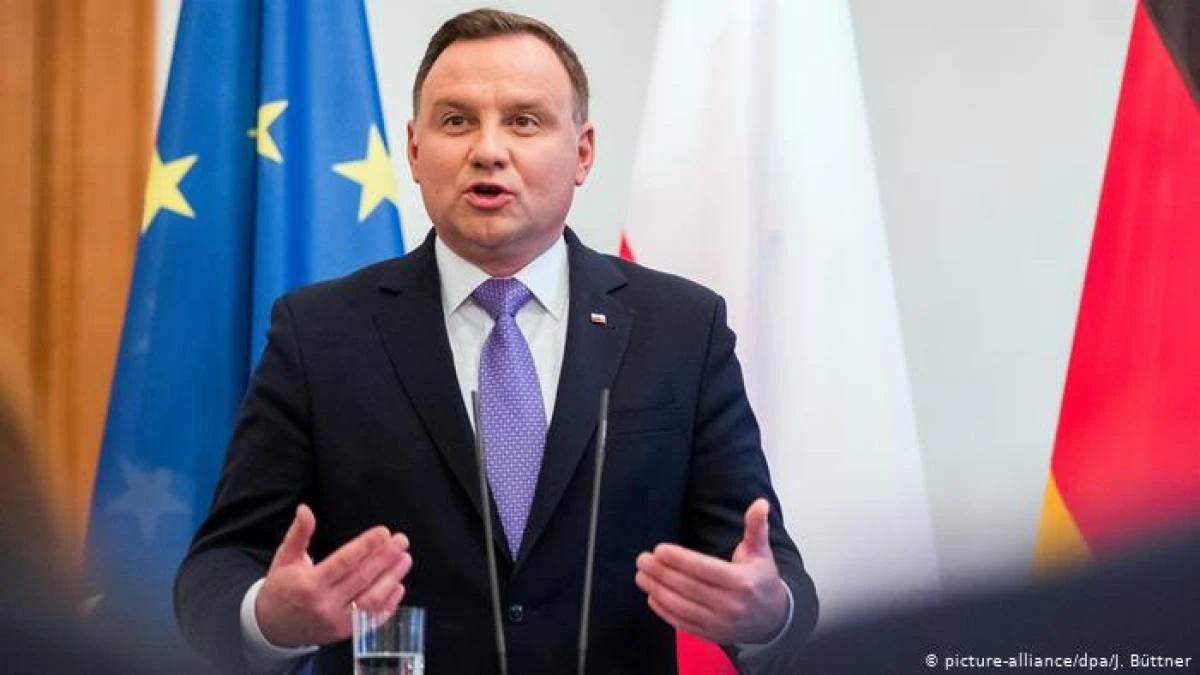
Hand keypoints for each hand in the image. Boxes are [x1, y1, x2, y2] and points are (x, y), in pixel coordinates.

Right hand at [255, 504, 412, 647]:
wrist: (273, 627)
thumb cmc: (282, 589)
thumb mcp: (285, 558)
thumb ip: (299, 533)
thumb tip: (305, 510)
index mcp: (310, 583)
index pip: (344, 562)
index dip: (366, 546)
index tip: (384, 533)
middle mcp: (325, 604)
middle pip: (362, 578)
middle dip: (386, 557)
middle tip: (401, 541)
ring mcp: (336, 621)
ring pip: (371, 599)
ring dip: (392, 578)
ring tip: (404, 559)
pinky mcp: (344, 633)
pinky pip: (371, 619)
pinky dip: (388, 604)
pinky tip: (398, 586)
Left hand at [635, 498, 788, 643]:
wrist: (773, 621)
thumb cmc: (762, 580)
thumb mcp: (761, 552)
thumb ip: (756, 527)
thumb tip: (760, 503)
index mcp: (741, 581)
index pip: (704, 568)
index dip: (680, 559)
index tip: (659, 549)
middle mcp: (730, 605)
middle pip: (688, 587)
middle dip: (662, 572)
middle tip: (642, 559)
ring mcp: (719, 623)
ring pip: (682, 606)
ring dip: (657, 590)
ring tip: (641, 575)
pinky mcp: (711, 635)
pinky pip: (683, 624)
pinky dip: (664, 611)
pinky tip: (652, 596)